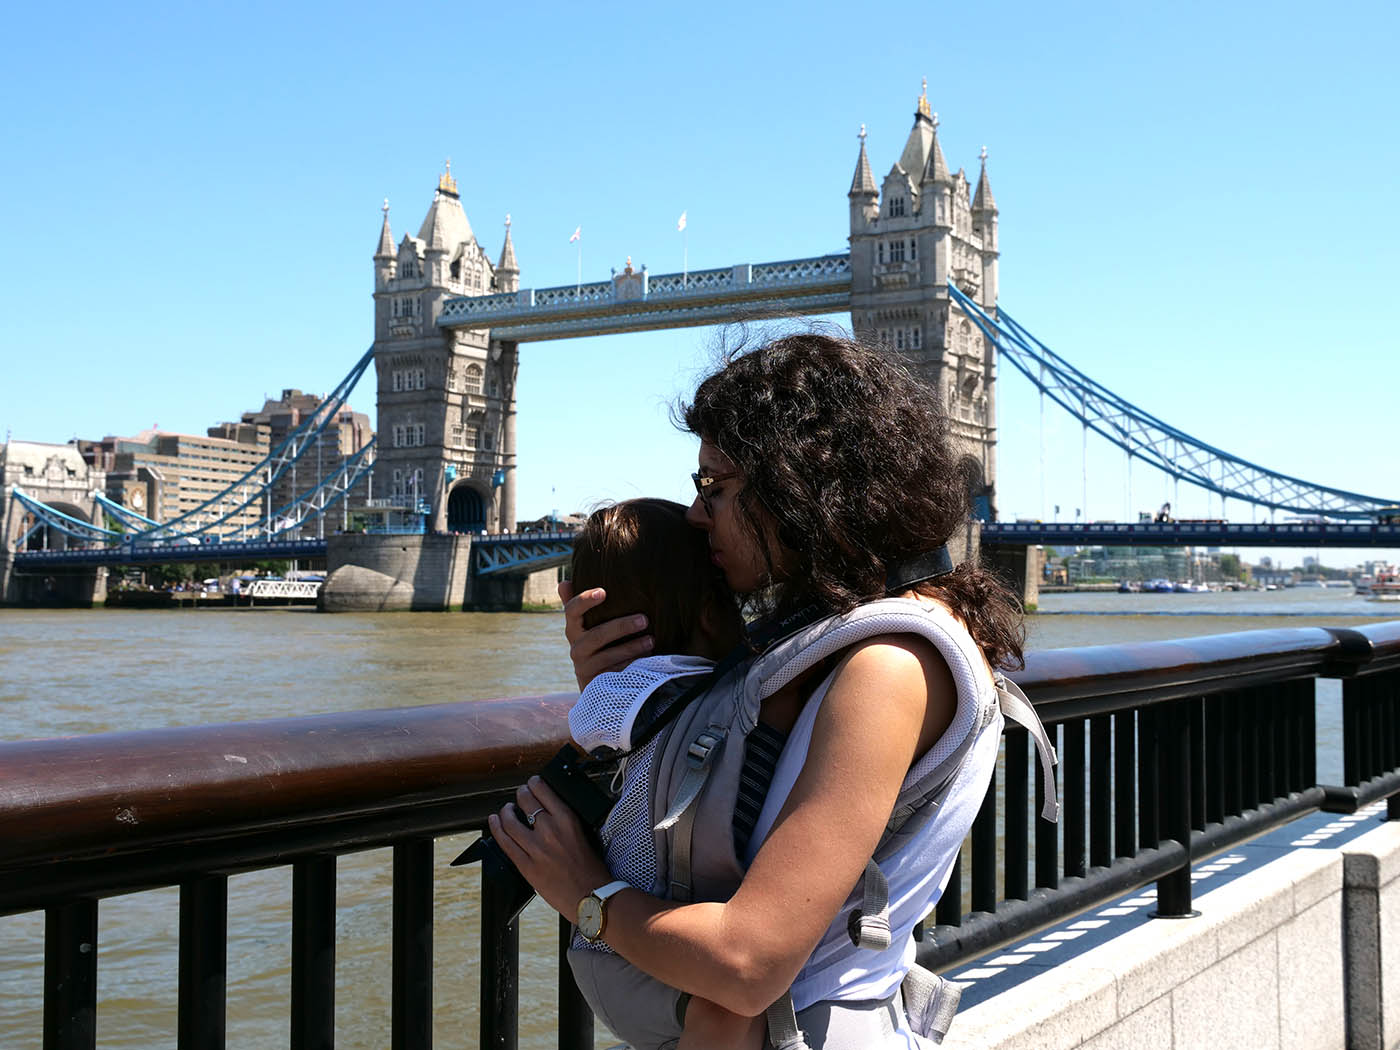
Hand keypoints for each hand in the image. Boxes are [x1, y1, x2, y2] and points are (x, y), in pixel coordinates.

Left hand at [488, 775, 612, 918]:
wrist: (590, 896)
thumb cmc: (591, 869)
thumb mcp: (583, 834)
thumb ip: (564, 821)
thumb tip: (549, 811)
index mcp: (567, 820)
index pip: (543, 791)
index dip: (534, 784)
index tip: (532, 783)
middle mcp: (549, 830)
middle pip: (525, 801)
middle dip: (520, 794)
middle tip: (520, 795)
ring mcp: (536, 848)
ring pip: (510, 821)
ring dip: (505, 811)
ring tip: (506, 810)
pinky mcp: (526, 866)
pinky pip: (505, 843)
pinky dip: (496, 829)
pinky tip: (494, 822)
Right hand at [557, 581, 653, 688]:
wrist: (596, 684)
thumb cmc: (595, 646)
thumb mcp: (586, 626)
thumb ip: (577, 605)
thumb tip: (564, 582)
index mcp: (573, 629)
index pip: (572, 611)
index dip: (584, 601)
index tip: (603, 592)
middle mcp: (576, 648)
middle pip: (596, 635)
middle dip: (621, 627)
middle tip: (644, 619)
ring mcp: (585, 667)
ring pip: (608, 656)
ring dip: (631, 647)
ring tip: (651, 640)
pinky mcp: (596, 683)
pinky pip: (615, 673)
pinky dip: (632, 665)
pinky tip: (647, 658)